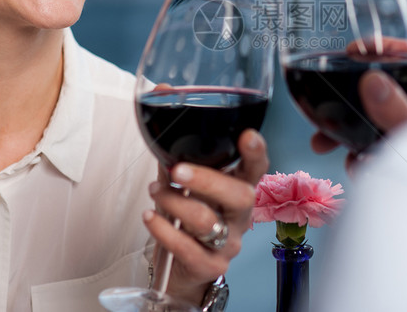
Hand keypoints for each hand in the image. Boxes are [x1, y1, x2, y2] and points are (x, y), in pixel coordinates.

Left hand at [143, 129, 268, 304]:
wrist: (182, 270)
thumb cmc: (186, 224)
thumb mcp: (187, 193)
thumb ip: (180, 169)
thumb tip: (165, 146)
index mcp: (238, 192)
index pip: (255, 170)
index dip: (256, 153)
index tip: (248, 136)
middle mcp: (240, 218)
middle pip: (240, 196)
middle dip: (207, 180)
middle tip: (178, 171)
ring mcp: (229, 244)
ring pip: (206, 220)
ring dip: (174, 202)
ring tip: (154, 192)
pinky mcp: (210, 265)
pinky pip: (187, 248)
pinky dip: (163, 230)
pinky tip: (151, 217)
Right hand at [311, 44, 406, 173]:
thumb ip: (397, 114)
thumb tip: (374, 80)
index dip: (390, 49)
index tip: (357, 49)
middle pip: (392, 89)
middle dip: (354, 97)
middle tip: (328, 98)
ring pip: (378, 121)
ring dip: (349, 131)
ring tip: (323, 144)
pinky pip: (378, 148)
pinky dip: (361, 155)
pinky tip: (355, 168)